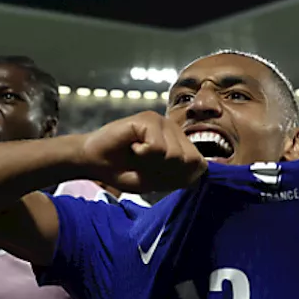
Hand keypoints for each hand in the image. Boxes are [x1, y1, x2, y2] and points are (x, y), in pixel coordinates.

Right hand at [79, 111, 206, 193]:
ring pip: (174, 154)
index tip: (157, 175)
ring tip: (138, 155)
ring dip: (152, 163)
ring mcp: (162, 122)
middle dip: (166, 171)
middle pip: (189, 160)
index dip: (178, 178)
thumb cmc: (124, 170)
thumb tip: (203, 168)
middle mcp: (175, 129)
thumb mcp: (157, 180)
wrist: (94, 163)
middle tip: (145, 165)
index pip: (199, 166)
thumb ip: (181, 176)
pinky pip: (157, 147)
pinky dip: (142, 154)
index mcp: (181, 144)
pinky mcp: (147, 118)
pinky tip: (132, 146)